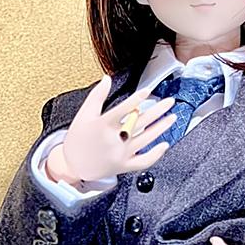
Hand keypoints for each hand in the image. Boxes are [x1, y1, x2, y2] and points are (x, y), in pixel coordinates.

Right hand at [55, 75, 176, 180]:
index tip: (147, 91)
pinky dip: (156, 154)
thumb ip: (97, 95)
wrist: (72, 165)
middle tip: (169, 101)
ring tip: (172, 117)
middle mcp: (113, 140)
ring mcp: (120, 154)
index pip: (122, 110)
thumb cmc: (78, 138)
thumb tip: (107, 78)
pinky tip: (165, 144)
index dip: (136, 99)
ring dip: (161, 127)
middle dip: (157, 110)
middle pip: (140, 122)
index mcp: (103, 126)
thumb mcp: (84, 114)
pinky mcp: (123, 166)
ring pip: (146, 139)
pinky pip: (143, 161)